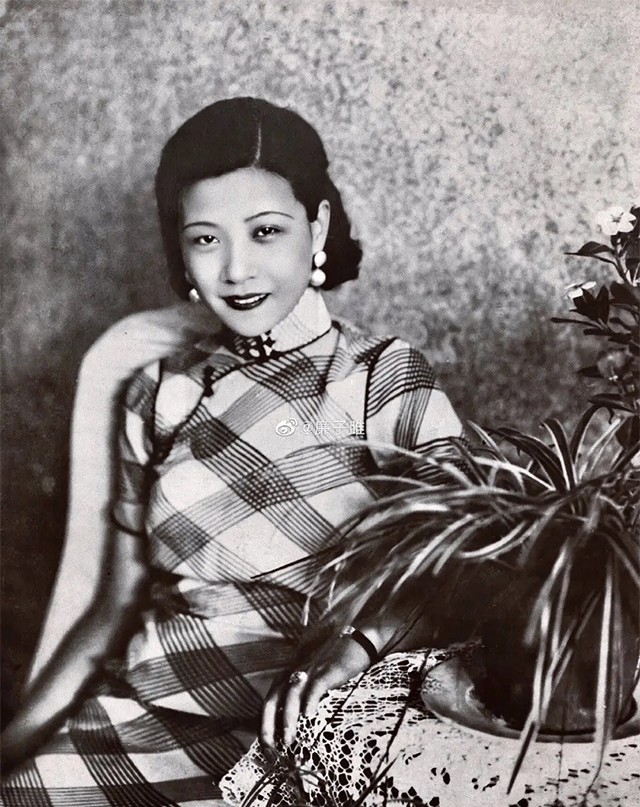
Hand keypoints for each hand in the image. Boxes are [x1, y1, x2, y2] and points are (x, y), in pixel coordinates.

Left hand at [260, 631, 372, 750]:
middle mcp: (296, 673)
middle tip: (269, 749)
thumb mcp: (315, 678)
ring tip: (288, 739)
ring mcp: (311, 671)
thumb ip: (304, 694)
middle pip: (273, 699)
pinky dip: (310, 700)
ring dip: (287, 718)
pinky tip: (308, 714)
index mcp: (291, 676)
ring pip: (291, 695)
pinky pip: (315, 686)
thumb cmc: (337, 663)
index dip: (264, 724)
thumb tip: (299, 723)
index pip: (269, 701)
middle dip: (268, 725)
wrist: (357, 640)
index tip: (266, 748)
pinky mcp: (328, 670)